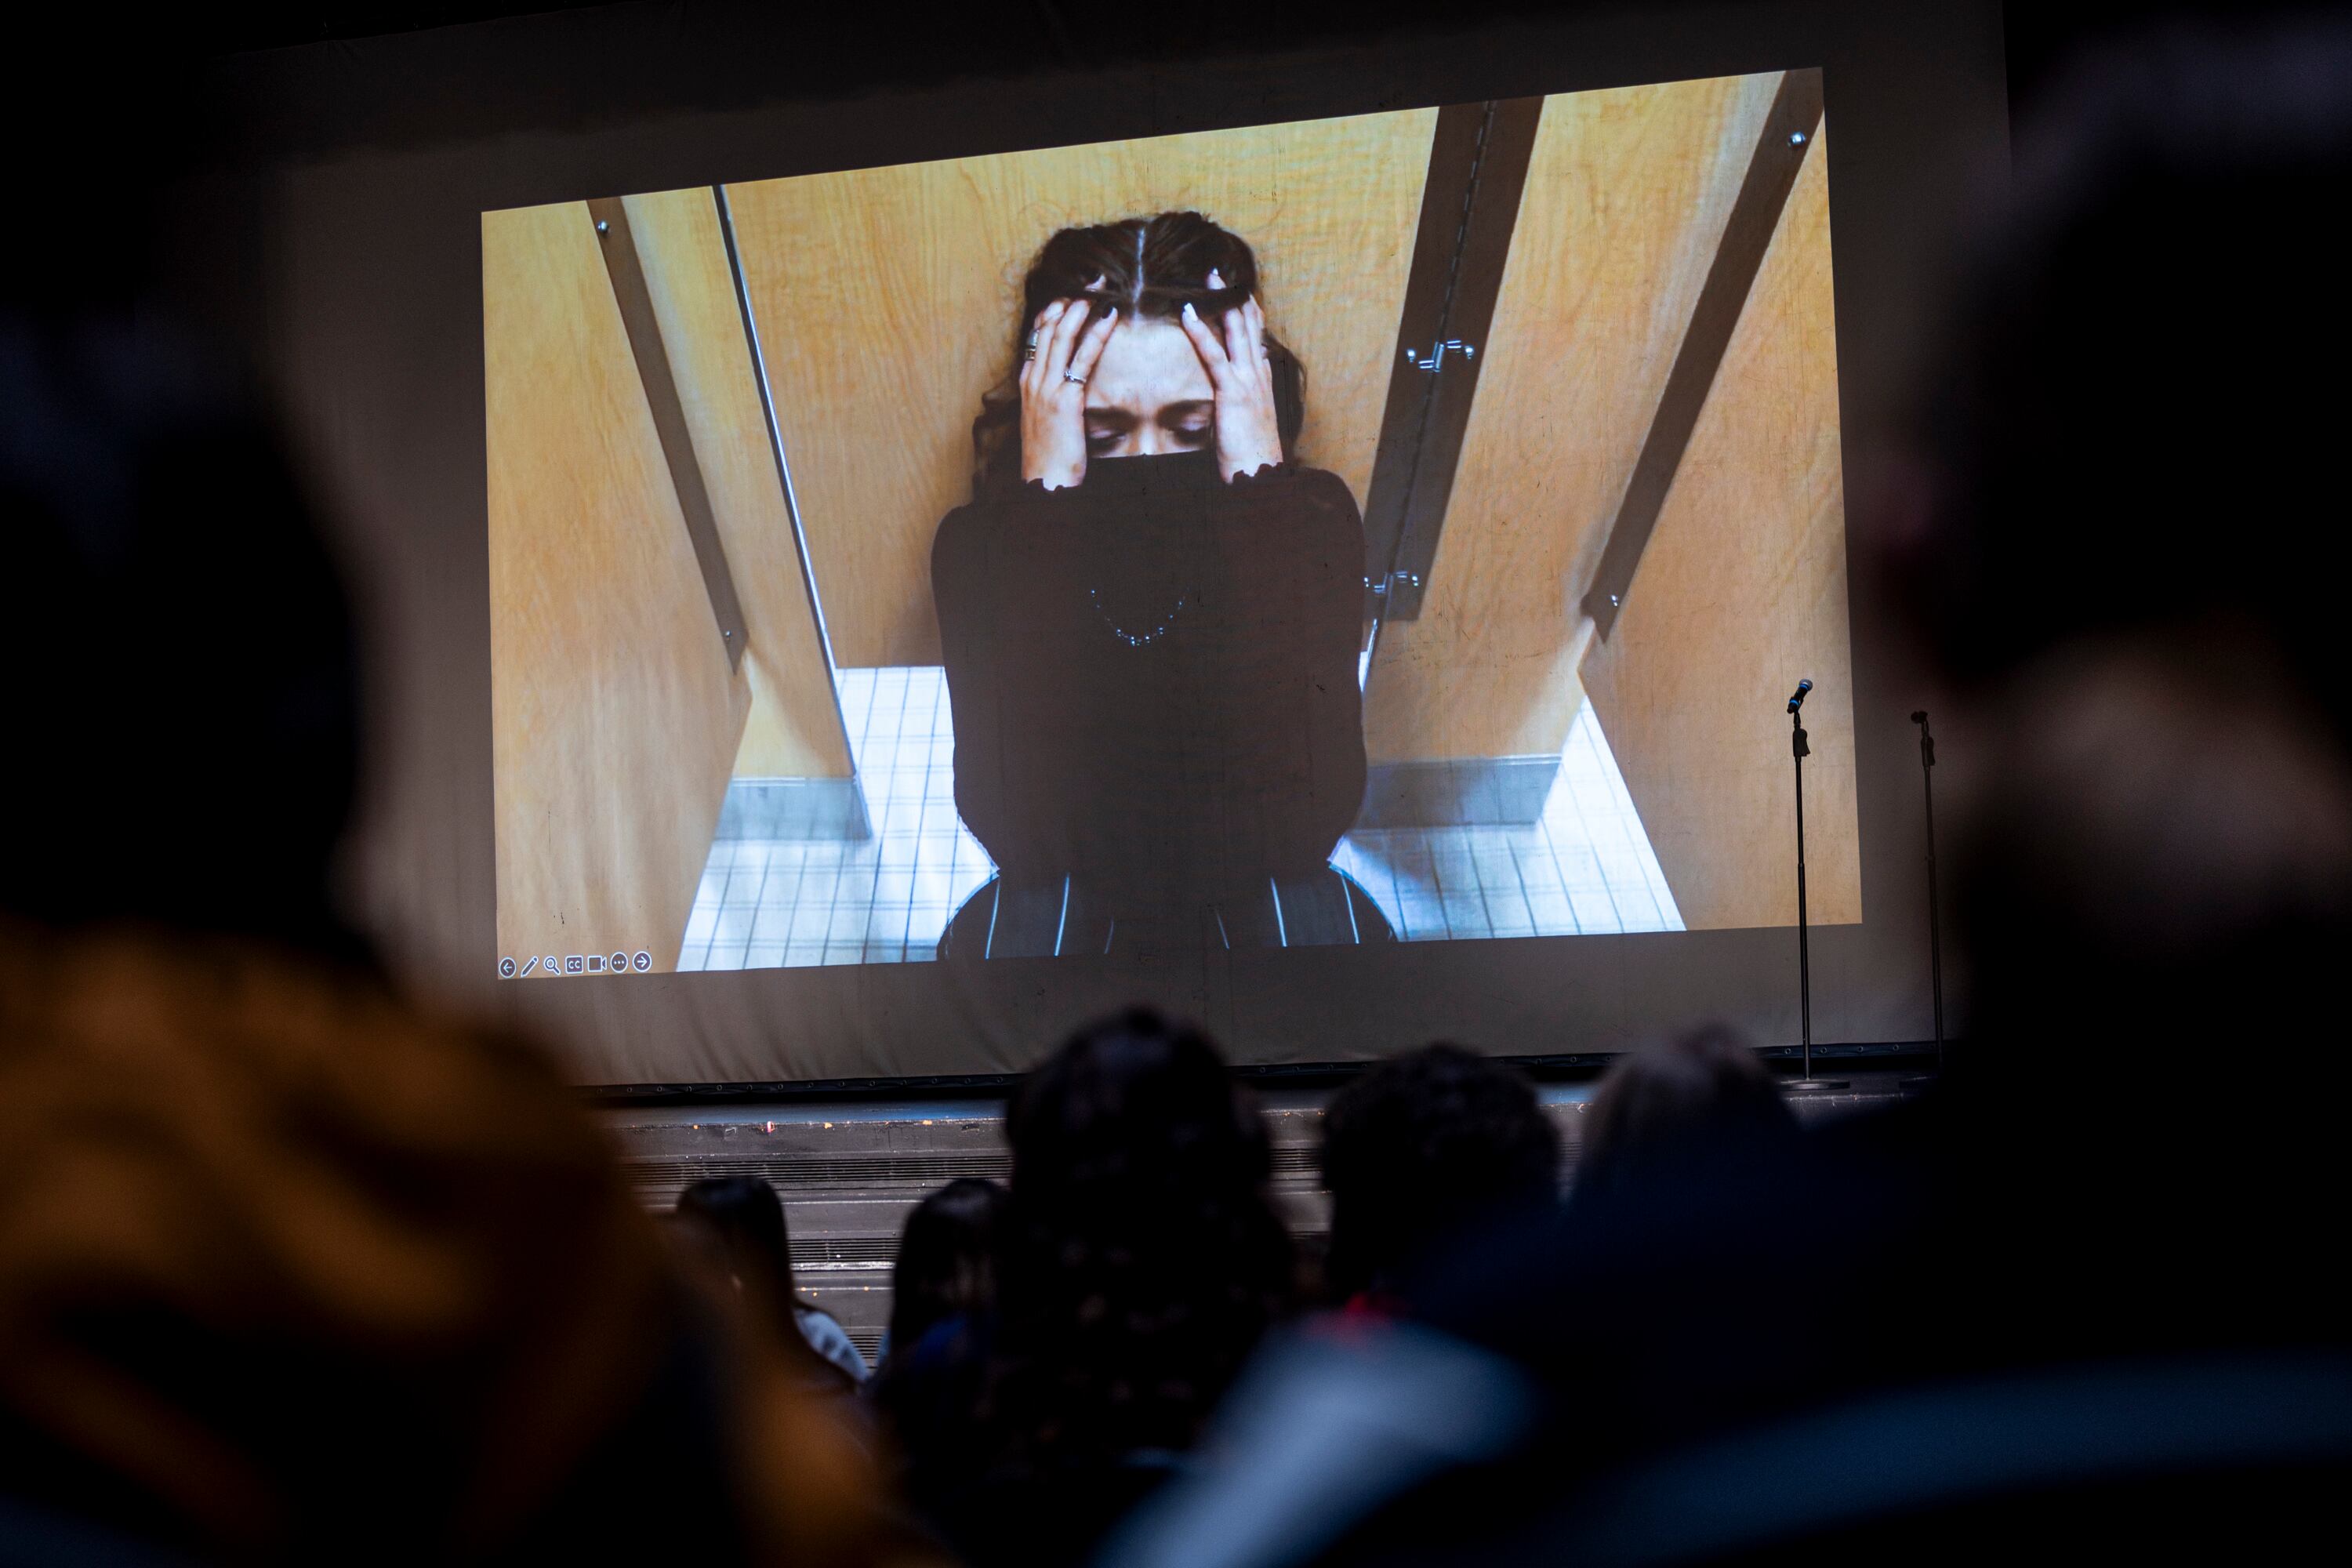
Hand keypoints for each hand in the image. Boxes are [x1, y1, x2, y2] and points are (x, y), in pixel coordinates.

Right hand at [1019, 287, 1117, 490]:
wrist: (1044, 486)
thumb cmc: (1049, 459)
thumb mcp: (1046, 422)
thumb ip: (1053, 399)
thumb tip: (1068, 386)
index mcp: (1027, 383)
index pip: (1037, 336)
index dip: (1055, 310)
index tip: (1073, 293)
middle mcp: (1033, 381)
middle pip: (1048, 328)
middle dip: (1069, 299)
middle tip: (1091, 280)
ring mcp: (1046, 389)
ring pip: (1061, 336)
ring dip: (1081, 308)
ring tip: (1099, 289)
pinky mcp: (1064, 400)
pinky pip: (1082, 358)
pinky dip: (1097, 333)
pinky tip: (1110, 317)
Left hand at [1179, 288, 1283, 480]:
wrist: (1260, 473)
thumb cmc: (1252, 453)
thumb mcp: (1251, 419)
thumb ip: (1247, 397)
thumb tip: (1246, 383)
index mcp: (1262, 380)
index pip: (1255, 336)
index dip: (1247, 311)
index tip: (1237, 290)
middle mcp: (1258, 374)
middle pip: (1248, 325)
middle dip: (1235, 296)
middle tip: (1219, 273)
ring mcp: (1248, 380)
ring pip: (1236, 332)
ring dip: (1221, 302)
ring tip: (1207, 279)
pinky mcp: (1232, 392)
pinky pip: (1214, 355)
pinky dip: (1202, 331)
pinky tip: (1189, 313)